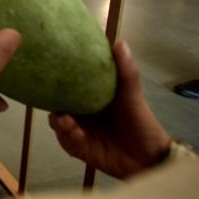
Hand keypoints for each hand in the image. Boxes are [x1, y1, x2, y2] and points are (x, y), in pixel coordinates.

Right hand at [49, 41, 171, 179]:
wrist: (148, 157)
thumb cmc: (140, 121)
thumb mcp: (132, 94)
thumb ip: (125, 70)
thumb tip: (118, 41)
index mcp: (89, 95)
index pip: (67, 82)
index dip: (57, 75)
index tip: (50, 65)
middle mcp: (79, 110)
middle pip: (55, 101)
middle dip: (51, 99)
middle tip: (50, 95)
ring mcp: (76, 129)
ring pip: (56, 120)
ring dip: (59, 120)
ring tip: (65, 119)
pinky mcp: (76, 147)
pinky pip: (65, 140)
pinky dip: (68, 135)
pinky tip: (76, 133)